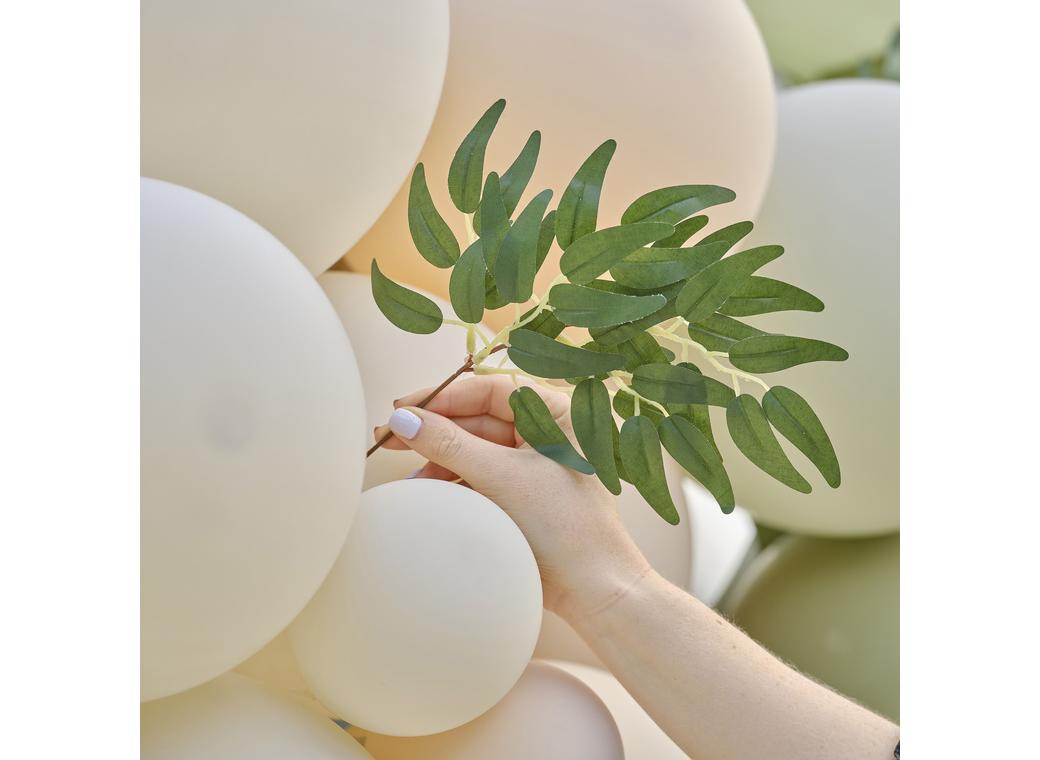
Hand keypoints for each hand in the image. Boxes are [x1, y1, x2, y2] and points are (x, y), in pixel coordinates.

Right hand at [374, 375, 651, 619]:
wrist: (593, 590)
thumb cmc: (563, 525)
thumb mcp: (500, 477)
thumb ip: (448, 444)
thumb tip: (402, 418)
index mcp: (558, 413)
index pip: (491, 390)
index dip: (443, 397)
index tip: (402, 409)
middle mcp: (549, 432)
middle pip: (480, 418)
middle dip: (436, 430)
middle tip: (389, 437)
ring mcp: (536, 464)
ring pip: (477, 449)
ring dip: (441, 459)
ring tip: (409, 475)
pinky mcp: (524, 494)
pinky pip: (482, 475)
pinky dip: (455, 481)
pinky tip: (428, 490)